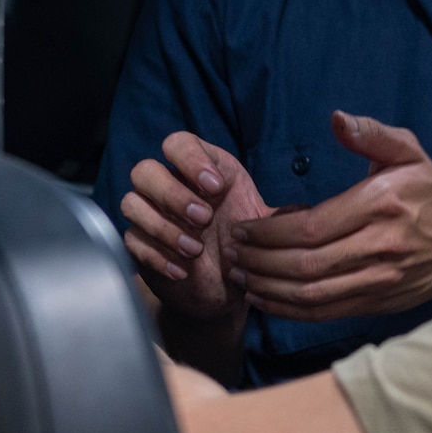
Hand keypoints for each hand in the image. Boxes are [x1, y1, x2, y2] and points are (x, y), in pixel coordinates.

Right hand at [121, 132, 273, 322]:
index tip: (215, 187)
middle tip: (203, 218)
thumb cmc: (244, 247)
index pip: (177, 143)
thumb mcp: (263, 227)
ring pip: (131, 202)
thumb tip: (300, 212)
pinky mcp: (139, 244)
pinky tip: (182, 269)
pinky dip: (157, 255)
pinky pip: (131, 240)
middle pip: (145, 170)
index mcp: (201, 169)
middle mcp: (171, 186)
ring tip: (194, 249)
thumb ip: (279, 216)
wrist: (226, 288)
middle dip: (173, 194)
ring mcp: (150, 215)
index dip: (190, 159)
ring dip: (163, 227)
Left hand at [229, 111, 431, 320]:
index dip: (270, 232)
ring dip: (268, 287)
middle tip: (231, 251)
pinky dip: (289, 309)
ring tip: (240, 275)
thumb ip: (371, 134)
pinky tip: (265, 298)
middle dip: (260, 260)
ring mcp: (381, 278)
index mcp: (382, 204)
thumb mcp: (408, 152)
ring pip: (312, 292)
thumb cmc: (431, 193)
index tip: (244, 227)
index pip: (313, 226)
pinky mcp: (378, 302)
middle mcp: (381, 245)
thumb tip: (336, 118)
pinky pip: (325, 311)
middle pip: (306, 263)